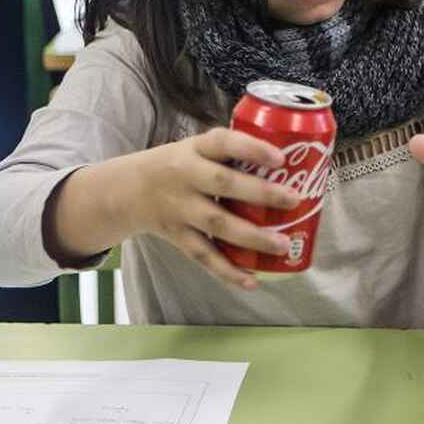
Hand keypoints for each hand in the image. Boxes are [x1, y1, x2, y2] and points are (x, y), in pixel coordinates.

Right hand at [114, 127, 301, 289]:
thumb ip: (234, 151)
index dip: (252, 149)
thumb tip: (294, 158)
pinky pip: (203, 256)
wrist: (128, 190)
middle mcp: (185, 176)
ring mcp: (180, 208)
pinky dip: (227, 271)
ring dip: (251, 237)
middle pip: (223, 183)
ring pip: (216, 223)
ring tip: (281, 245)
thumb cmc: (181, 165)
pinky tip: (252, 280)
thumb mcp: (199, 147)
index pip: (224, 143)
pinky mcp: (177, 236)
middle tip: (294, 200)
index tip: (281, 157)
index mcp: (196, 148)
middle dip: (260, 192)